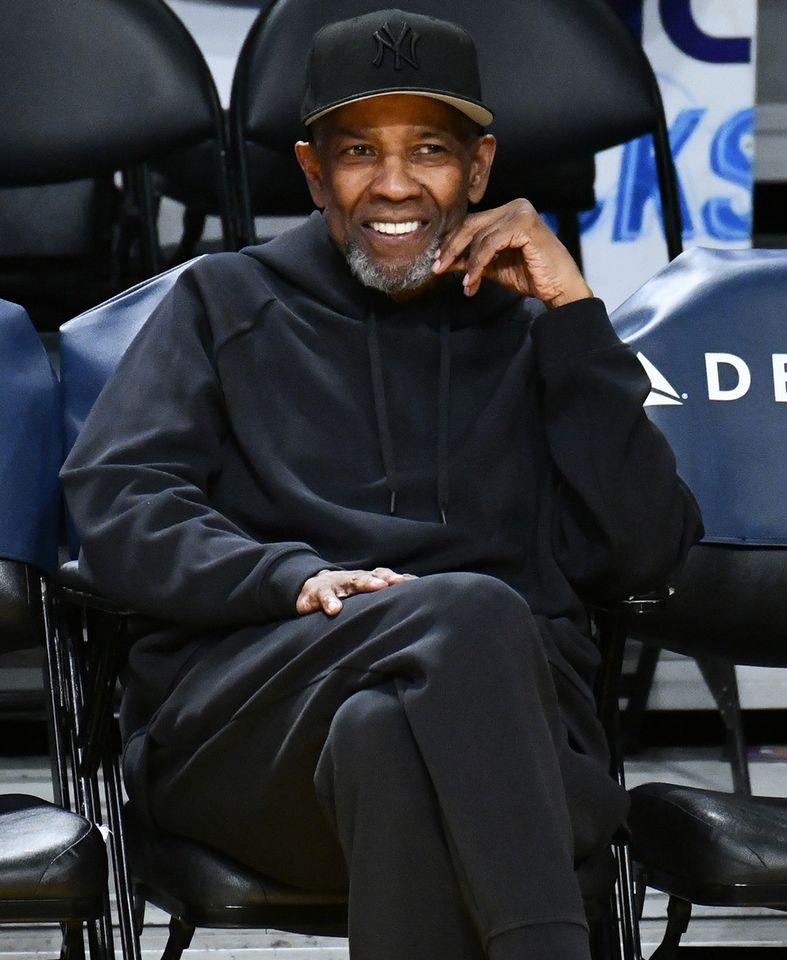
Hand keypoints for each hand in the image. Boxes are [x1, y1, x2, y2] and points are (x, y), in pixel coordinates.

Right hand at [296, 567, 417, 615]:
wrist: (313, 588)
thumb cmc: (348, 595)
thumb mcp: (366, 596)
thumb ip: (387, 601)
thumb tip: (417, 612)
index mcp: (369, 580)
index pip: (387, 577)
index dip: (399, 580)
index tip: (414, 584)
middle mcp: (354, 579)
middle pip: (370, 576)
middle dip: (381, 579)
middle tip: (390, 584)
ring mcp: (336, 584)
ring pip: (350, 581)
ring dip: (363, 584)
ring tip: (375, 588)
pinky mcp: (317, 593)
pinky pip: (323, 596)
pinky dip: (328, 601)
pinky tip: (334, 609)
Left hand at [432, 199, 592, 306]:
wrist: (559, 288)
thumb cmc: (532, 276)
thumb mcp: (494, 267)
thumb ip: (471, 260)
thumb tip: (444, 260)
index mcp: (508, 212)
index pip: (471, 223)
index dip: (452, 242)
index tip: (437, 262)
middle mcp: (515, 206)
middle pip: (471, 225)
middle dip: (451, 248)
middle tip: (438, 268)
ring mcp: (521, 213)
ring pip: (479, 236)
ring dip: (467, 263)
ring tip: (465, 284)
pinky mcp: (525, 225)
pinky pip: (491, 244)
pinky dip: (478, 264)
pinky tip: (473, 281)